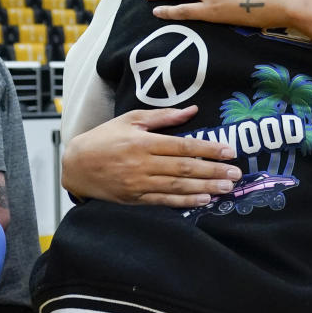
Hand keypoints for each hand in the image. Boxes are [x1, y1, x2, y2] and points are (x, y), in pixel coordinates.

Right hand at [62, 106, 241, 207]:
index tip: (229, 151)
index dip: (208, 149)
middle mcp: (142, 164)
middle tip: (236, 174)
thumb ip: (163, 117)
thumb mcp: (130, 119)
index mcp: (143, 142)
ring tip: (226, 188)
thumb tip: (192, 110)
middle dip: (212, 171)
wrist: (75, 165)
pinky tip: (203, 200)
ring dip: (204, 188)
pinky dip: (185, 202)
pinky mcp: (134, 199)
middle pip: (184, 168)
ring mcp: (138, 184)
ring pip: (177, 186)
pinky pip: (164, 201)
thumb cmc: (105, 138)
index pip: (182, 146)